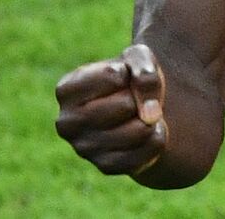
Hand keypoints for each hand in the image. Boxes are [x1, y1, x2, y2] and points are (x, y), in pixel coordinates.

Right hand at [55, 43, 167, 175]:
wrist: (135, 107)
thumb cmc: (130, 77)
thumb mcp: (139, 57)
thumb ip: (144, 70)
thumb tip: (150, 114)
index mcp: (66, 90)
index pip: (113, 76)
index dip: (130, 71)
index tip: (122, 76)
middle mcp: (67, 123)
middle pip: (126, 105)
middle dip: (139, 98)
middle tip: (131, 98)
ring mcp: (84, 149)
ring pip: (140, 130)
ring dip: (151, 118)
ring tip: (139, 114)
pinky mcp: (106, 167)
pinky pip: (148, 151)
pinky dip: (157, 136)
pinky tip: (148, 131)